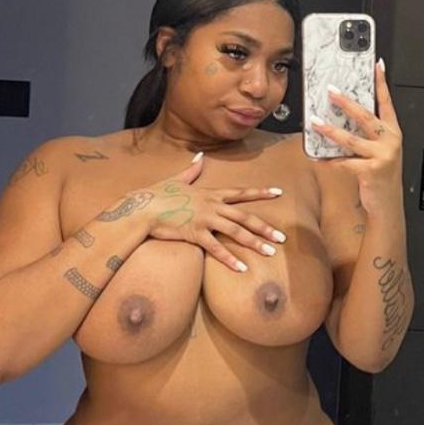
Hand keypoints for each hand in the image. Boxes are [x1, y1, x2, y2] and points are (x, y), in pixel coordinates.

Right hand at [141, 153, 286, 272]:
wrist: (142, 207)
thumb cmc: (157, 194)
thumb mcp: (177, 179)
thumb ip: (192, 170)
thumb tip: (199, 156)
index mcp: (211, 193)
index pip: (241, 193)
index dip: (261, 193)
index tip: (279, 192)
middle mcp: (212, 206)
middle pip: (245, 216)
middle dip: (265, 227)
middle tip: (282, 237)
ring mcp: (205, 219)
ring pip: (236, 232)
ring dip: (254, 243)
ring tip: (270, 253)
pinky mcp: (195, 233)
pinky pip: (216, 248)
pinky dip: (230, 258)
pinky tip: (242, 268)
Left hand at [310, 62, 403, 219]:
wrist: (387, 204)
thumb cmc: (381, 175)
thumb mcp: (379, 150)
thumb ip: (366, 134)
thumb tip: (341, 117)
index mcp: (392, 132)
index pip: (386, 102)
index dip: (381, 83)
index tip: (377, 65)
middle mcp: (390, 141)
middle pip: (365, 116)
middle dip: (346, 103)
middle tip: (331, 92)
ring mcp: (382, 155)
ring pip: (351, 138)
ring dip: (330, 130)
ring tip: (315, 122)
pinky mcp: (371, 170)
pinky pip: (344, 162)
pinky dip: (329, 160)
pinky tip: (317, 157)